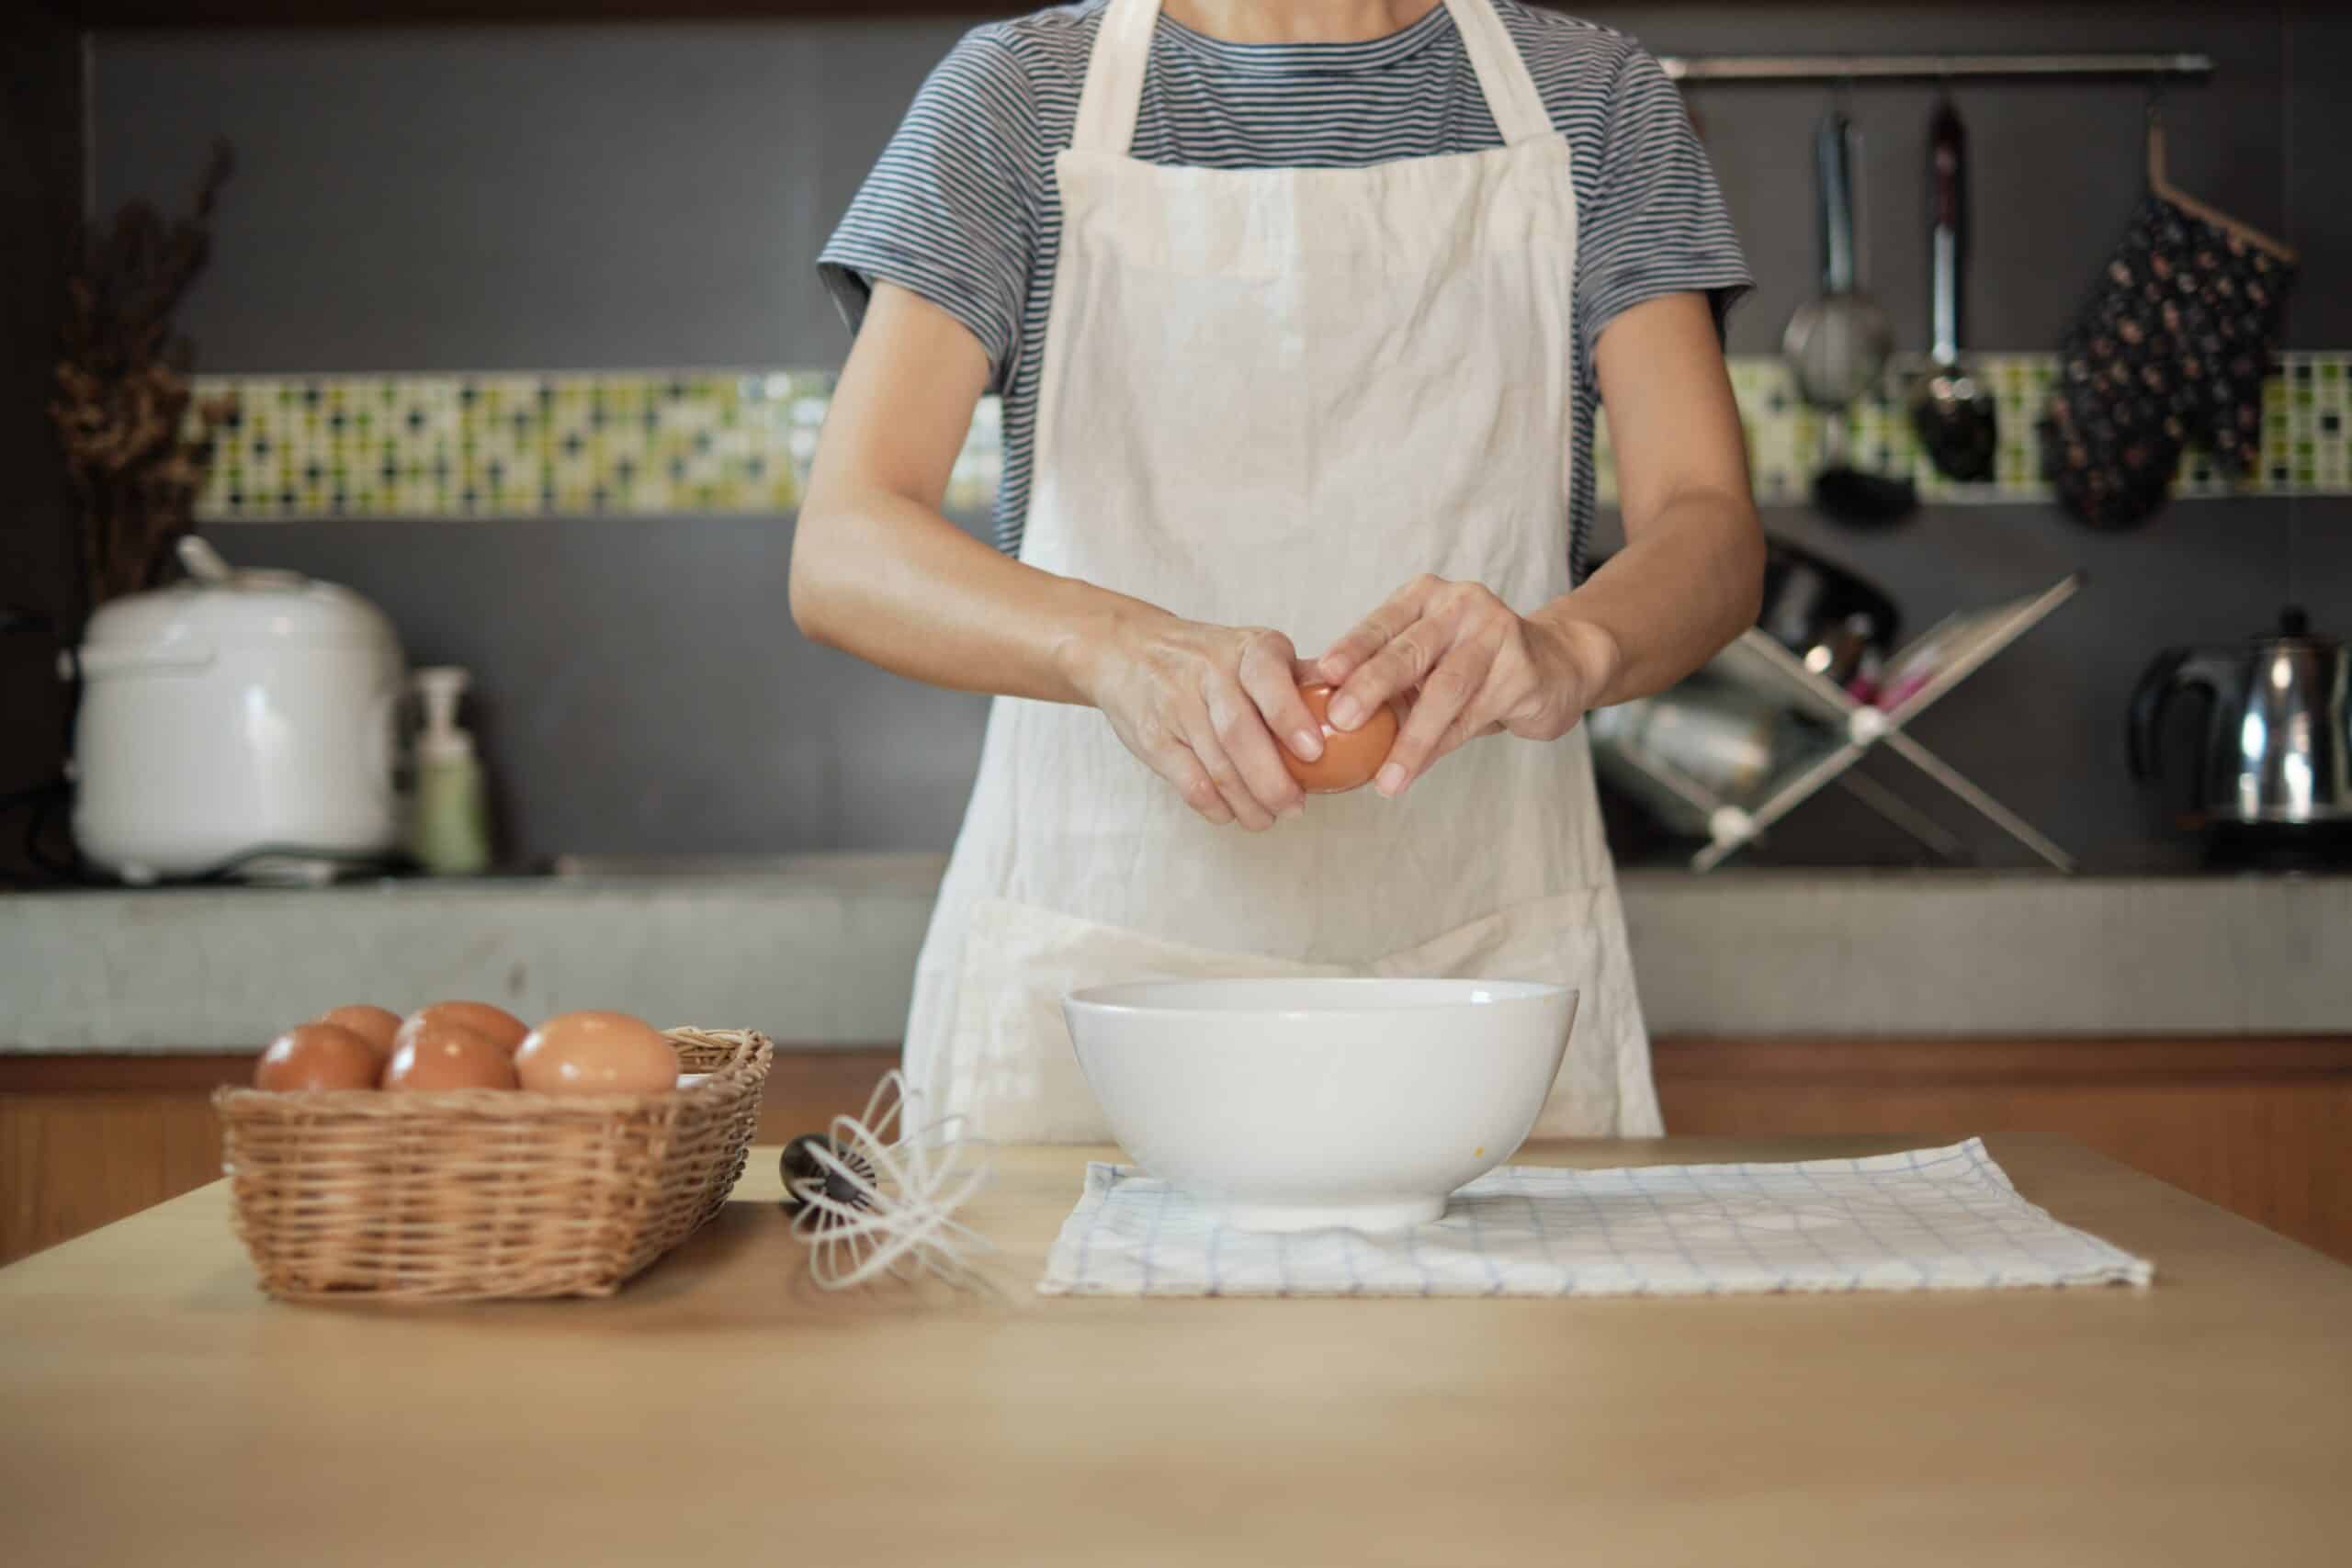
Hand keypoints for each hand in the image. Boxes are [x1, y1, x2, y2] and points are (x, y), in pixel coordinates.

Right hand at [1075, 615, 1323, 829]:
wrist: (1128, 650)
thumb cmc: (1209, 659)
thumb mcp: (1253, 650)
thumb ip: (1299, 679)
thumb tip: (1361, 710)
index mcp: (1247, 648)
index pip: (1268, 679)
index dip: (1290, 717)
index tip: (1314, 753)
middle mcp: (1209, 672)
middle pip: (1240, 734)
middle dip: (1272, 781)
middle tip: (1295, 808)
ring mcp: (1176, 706)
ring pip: (1216, 766)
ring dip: (1248, 802)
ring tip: (1269, 818)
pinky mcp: (1153, 737)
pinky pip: (1188, 782)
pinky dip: (1215, 806)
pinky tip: (1232, 814)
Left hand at [1315, 576, 1619, 797]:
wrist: (1555, 666)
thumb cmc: (1471, 666)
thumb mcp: (1424, 659)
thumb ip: (1379, 676)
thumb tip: (1308, 711)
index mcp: (1424, 598)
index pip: (1380, 622)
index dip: (1351, 647)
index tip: (1321, 674)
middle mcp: (1460, 606)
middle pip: (1410, 650)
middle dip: (1372, 686)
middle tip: (1340, 720)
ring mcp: (1496, 634)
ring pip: (1445, 690)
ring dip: (1411, 738)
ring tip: (1385, 777)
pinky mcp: (1523, 671)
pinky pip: (1474, 716)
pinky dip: (1441, 748)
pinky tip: (1416, 771)